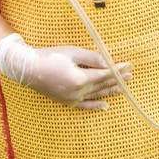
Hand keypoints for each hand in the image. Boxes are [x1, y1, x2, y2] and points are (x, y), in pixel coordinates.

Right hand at [0, 34, 132, 109]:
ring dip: (110, 90)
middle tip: (130, 75)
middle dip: (117, 79)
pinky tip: (105, 106)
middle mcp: (77, 92)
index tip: (128, 65)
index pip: (104, 74)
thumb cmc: (49, 56)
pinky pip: (85, 105)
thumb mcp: (72, 52)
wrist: (28, 69)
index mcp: (79, 79)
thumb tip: (108, 62)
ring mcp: (72, 99)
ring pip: (96, 95)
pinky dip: (95, 105)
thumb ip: (91, 58)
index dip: (117, 69)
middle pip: (102, 85)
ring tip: (124, 88)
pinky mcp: (66, 101)